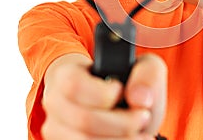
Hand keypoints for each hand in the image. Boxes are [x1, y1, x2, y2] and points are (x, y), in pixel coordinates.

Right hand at [41, 53, 166, 138]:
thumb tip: (139, 98)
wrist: (123, 108)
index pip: (74, 85)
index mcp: (67, 74)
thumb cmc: (129, 85)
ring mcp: (57, 129)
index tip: (123, 92)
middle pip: (82, 120)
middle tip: (144, 117)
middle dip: (122, 123)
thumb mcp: (144, 69)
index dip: (104, 93)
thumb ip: (147, 74)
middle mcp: (55, 103)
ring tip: (141, 134)